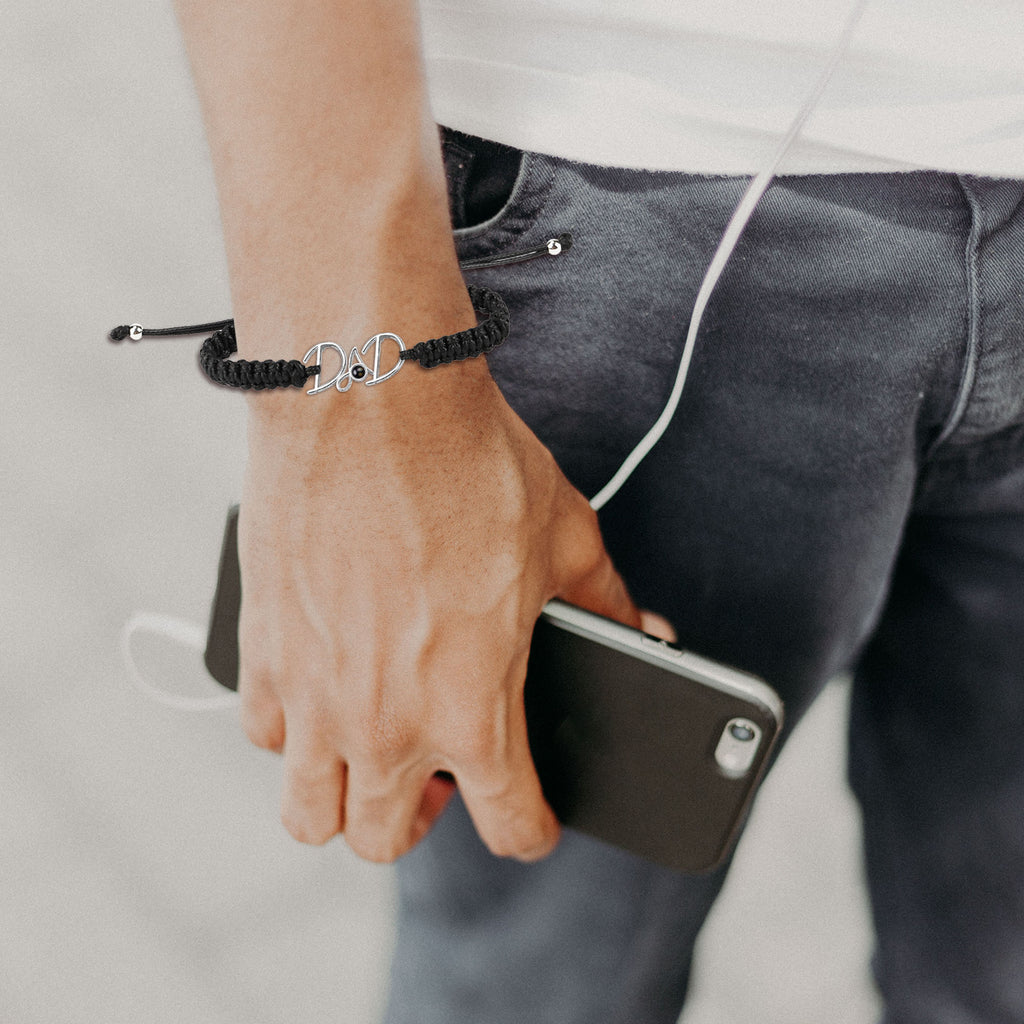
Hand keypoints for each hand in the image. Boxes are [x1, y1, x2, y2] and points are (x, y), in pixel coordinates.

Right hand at [236, 358, 641, 862]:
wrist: (370, 398)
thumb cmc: (468, 465)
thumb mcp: (564, 535)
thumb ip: (605, 602)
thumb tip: (644, 629)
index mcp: (472, 710)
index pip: (508, 824)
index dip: (531, 830)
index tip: (530, 821)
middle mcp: (385, 724)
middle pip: (385, 841)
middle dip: (420, 821)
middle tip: (437, 772)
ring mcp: (313, 695)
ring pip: (307, 814)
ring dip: (341, 797)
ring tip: (366, 746)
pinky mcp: (261, 651)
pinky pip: (263, 732)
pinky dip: (291, 729)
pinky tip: (321, 683)